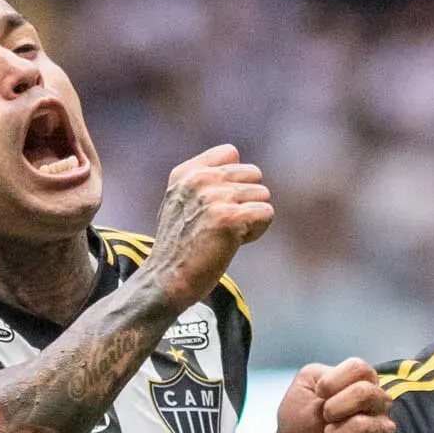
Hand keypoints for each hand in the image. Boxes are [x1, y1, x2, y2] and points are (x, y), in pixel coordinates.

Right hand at [145, 145, 274, 310]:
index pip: (230, 152)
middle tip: (225, 224)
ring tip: (226, 235)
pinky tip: (235, 243)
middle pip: (253, 174)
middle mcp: (199, 179)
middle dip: (247, 200)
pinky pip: (266, 213)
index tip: (220, 203)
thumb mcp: (179, 202)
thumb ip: (202, 181)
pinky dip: (257, 231)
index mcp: (186, 172)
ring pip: (263, 195)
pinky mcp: (230, 218)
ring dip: (252, 218)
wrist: (166, 280)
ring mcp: (214, 197)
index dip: (235, 179)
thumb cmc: (178, 247)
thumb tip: (235, 160)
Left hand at [269, 359, 395, 432]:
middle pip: (367, 393)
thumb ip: (322, 373)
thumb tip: (344, 389)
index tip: (319, 394)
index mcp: (361, 382)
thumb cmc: (300, 418)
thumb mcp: (303, 385)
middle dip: (334, 408)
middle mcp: (377, 403)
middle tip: (324, 418)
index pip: (360, 369)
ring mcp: (382, 429)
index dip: (333, 382)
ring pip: (364, 425)